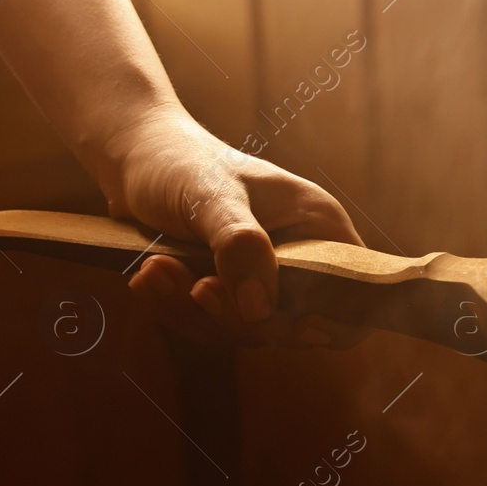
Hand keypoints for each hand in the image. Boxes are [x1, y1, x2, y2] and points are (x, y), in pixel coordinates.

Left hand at [104, 106, 366, 347]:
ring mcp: (263, 278)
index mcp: (317, 226)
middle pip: (295, 323)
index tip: (298, 324)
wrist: (130, 155)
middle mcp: (299, 257)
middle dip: (239, 315)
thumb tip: (259, 311)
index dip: (339, 318)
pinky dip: (178, 311)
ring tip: (157, 270)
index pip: (356, 288)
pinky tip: (149, 278)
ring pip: (250, 329)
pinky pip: (215, 326)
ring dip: (197, 311)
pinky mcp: (229, 292)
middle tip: (197, 287)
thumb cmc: (178, 161)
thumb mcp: (210, 196)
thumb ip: (240, 248)